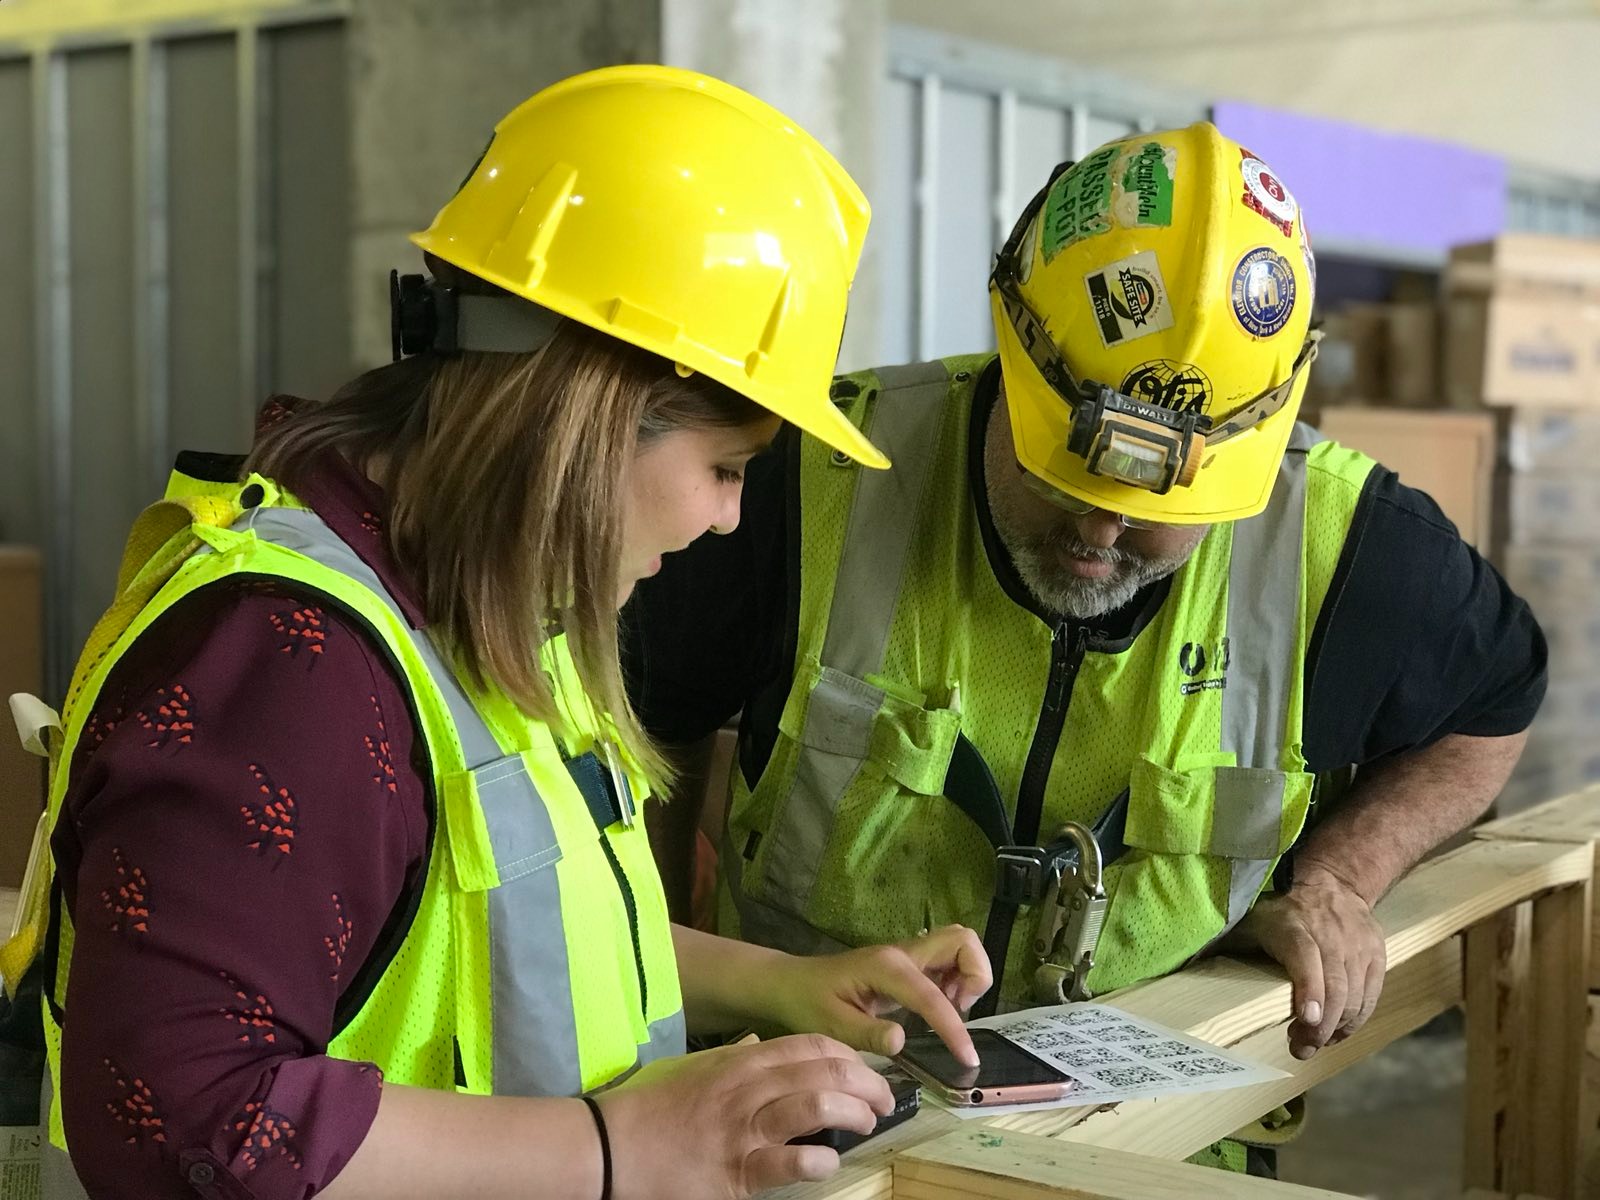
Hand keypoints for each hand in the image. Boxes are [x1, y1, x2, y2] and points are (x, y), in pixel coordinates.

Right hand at [598, 1033, 893, 1198]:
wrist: (610, 1147)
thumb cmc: (653, 1110)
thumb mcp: (698, 1071)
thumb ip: (737, 1063)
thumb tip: (772, 1059)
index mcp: (740, 1062)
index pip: (810, 1045)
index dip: (848, 1055)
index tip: (866, 1070)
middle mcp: (746, 1088)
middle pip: (823, 1070)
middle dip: (865, 1083)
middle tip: (883, 1100)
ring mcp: (742, 1129)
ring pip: (814, 1104)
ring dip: (853, 1113)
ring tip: (866, 1124)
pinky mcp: (736, 1172)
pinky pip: (789, 1162)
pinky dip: (819, 1160)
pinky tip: (828, 1161)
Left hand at [760, 925, 990, 1066]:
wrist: (792, 983)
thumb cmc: (809, 1004)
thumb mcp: (833, 1027)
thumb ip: (868, 1034)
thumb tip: (902, 1042)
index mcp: (885, 968)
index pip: (932, 996)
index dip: (954, 1029)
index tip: (967, 1060)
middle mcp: (903, 953)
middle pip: (962, 941)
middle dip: (975, 976)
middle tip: (958, 1012)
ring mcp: (908, 954)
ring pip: (961, 944)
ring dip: (968, 976)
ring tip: (949, 1011)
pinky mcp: (910, 962)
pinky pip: (950, 958)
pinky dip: (958, 979)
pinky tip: (940, 1007)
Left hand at [1230, 867, 1385, 1059]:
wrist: (1332, 881)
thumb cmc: (1280, 908)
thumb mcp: (1249, 918)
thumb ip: (1228, 942)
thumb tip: (1186, 965)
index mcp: (1293, 925)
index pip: (1305, 958)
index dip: (1309, 990)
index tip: (1305, 1019)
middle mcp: (1330, 934)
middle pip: (1334, 987)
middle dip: (1319, 1028)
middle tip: (1301, 1050)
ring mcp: (1357, 945)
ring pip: (1355, 996)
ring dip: (1336, 1029)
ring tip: (1314, 1043)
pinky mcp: (1376, 955)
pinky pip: (1370, 995)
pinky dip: (1355, 1019)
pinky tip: (1337, 1032)